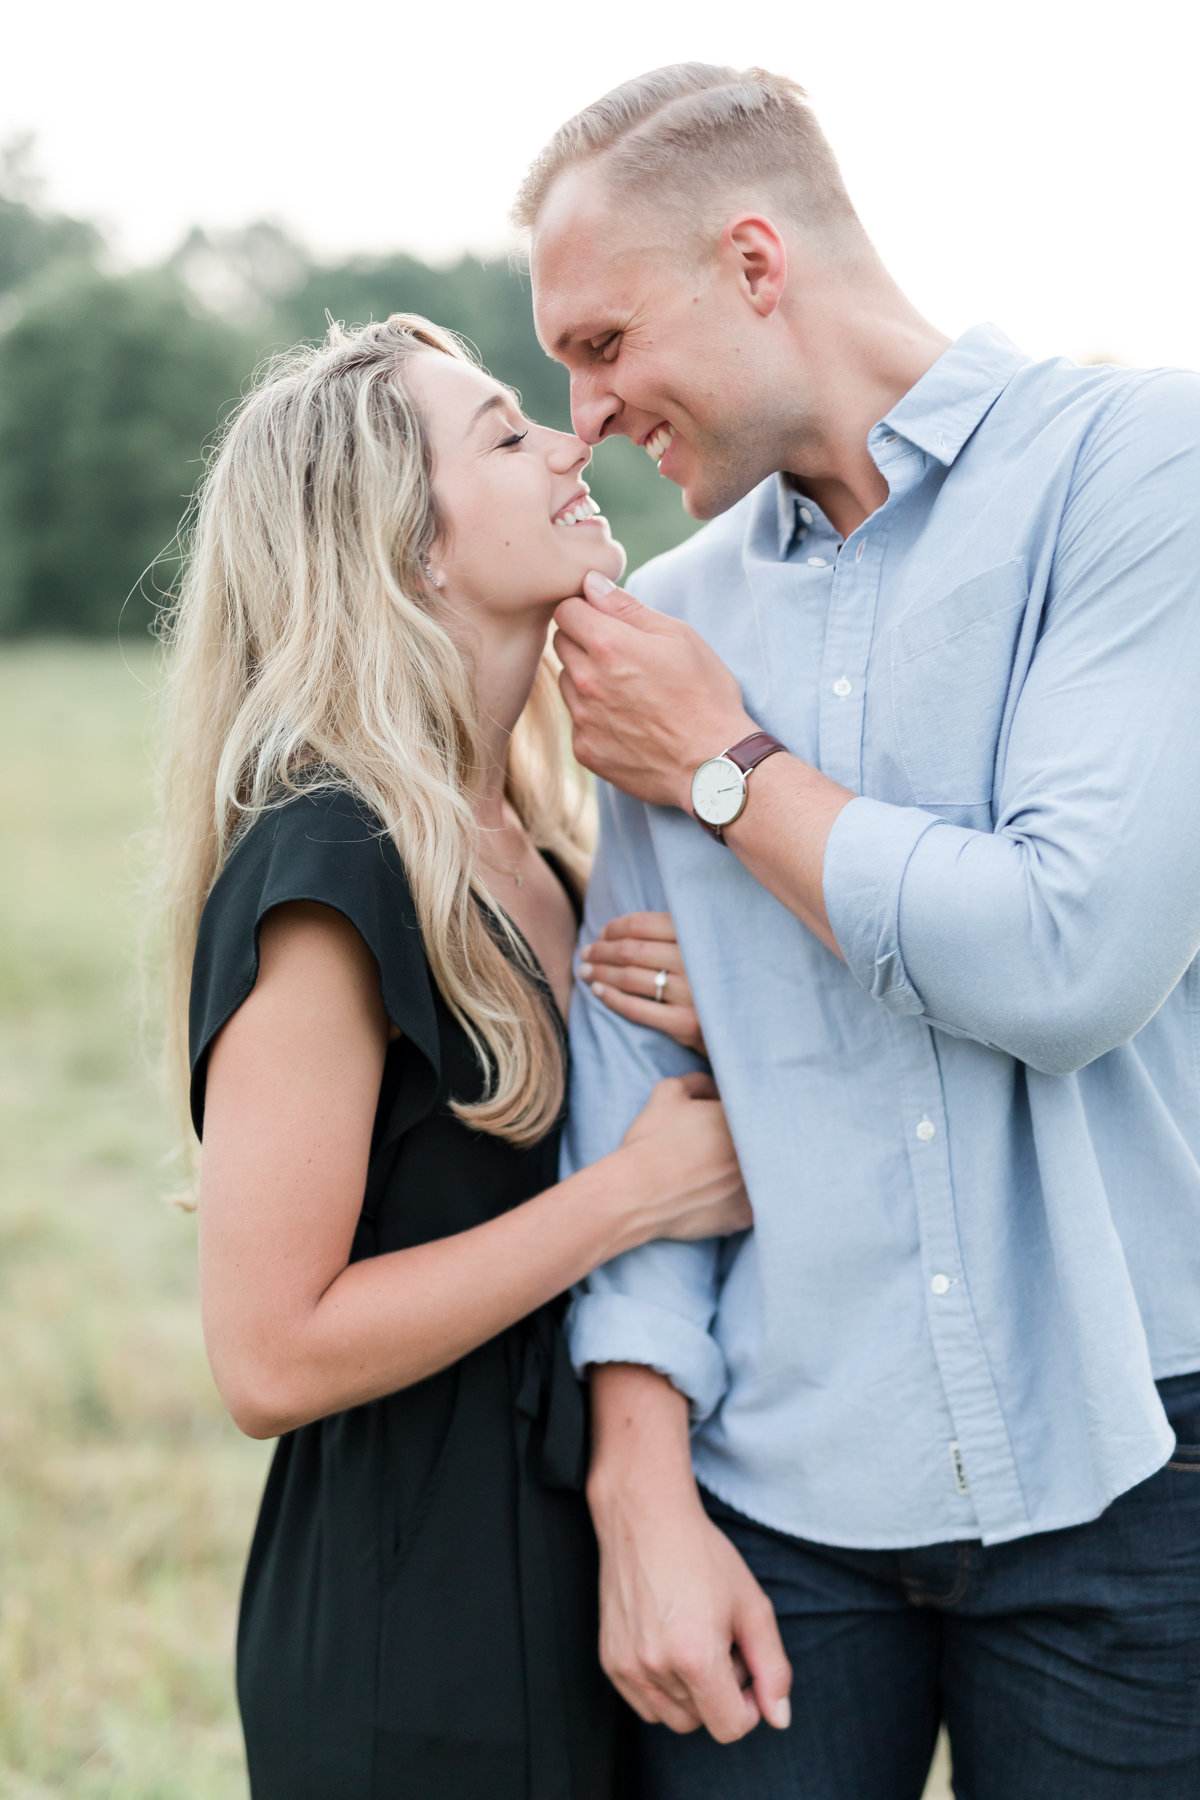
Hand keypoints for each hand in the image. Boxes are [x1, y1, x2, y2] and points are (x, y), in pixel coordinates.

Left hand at [554, 571, 755, 806]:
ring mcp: (582, 719)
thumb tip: (590, 583)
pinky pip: (576, 720)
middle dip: (583, 641)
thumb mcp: (679, 637)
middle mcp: (585, 681)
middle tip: (622, 655)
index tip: (604, 618)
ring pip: (566, 682)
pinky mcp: (585, 750)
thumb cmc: (705, 696)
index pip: (565, 610)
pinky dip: (594, 716)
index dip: (584, 609)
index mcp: (608, 645)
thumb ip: (627, 608)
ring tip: (628, 691)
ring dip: (586, 679)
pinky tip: (628, 722)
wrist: (712, 765)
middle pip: (560, 644)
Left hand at [581, 911, 705, 1055]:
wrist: (749, 1021)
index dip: (616, 927)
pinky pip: (635, 1009)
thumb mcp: (707, 946)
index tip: (603, 933)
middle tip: (586, 952)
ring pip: (629, 978)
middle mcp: (695, 962)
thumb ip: (676, 931)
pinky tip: (598, 991)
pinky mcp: (686, 1024)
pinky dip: (611, 998)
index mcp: (699, 935)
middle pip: (631, 951)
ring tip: (585, 971)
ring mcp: (691, 994)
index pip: (643, 924)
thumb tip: (617, 929)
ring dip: (600, 973)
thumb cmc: (717, 978)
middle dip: (601, 950)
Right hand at [589, 1371, 791, 1741]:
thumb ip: (773, 1668)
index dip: (750, 1705)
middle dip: (721, 1694)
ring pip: (671, 1717)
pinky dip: (663, 1687)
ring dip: (691, 1694)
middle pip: (702, 1723)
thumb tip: (779, 1719)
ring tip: (696, 1640)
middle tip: (723, 1643)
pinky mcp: (609, 1660)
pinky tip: (671, 1642)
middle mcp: (656, 1668)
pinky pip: (644, 1702)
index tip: (749, 1668)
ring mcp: (627, 1666)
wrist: (645, 1517)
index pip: (730, 1727)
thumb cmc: (702, 1555)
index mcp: (695, 1657)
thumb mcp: (752, 1605)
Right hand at [623, 1072, 750, 1240]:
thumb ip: (699, 1081)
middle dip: (739, 1143)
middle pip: (758, 1143)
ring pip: (758, 1174)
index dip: (730, 1115)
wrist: (635, 1192)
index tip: (713, 1123)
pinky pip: (749, 1205)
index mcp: (741, 1118)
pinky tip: (713, 1195)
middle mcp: (756, 1151)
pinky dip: (735, 1200)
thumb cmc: (651, 1139)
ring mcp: (753, 1187)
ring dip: (741, 1171)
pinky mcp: (745, 1215)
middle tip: (712, 1149)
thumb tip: (714, 1088)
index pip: (748, 1110)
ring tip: (713, 1172)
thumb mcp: (668, 1092)